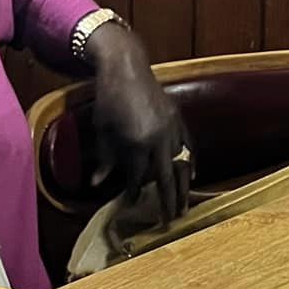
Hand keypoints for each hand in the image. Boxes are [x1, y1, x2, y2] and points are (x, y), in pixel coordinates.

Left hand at [84, 25, 189, 221]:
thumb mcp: (103, 130)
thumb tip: (97, 184)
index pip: (138, 176)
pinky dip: (190, 162)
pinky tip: (190, 175)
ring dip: (183, 187)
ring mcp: (172, 128)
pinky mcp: (178, 119)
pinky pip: (188, 146)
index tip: (133, 205)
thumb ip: (105, 159)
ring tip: (184, 205)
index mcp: (137, 143)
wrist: (126, 67)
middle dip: (169, 200)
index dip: (135, 193)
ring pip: (181, 164)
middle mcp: (158, 139)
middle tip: (170, 220)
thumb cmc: (109, 98)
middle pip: (166, 177)